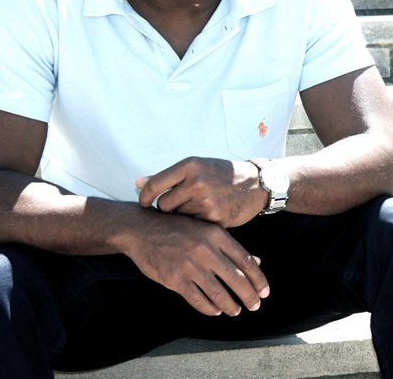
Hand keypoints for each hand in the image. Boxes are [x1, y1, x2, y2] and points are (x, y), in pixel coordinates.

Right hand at [119, 209, 269, 316]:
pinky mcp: (174, 279)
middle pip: (236, 279)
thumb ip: (230, 247)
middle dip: (249, 296)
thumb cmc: (178, 229)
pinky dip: (210, 308)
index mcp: (216, 235)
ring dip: (230, 305)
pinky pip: (197, 299)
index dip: (258, 279)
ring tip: (236, 310)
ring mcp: (189, 265)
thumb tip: (257, 262)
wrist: (142, 229)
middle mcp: (205, 249)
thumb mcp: (206, 230)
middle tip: (255, 306)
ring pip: (218, 293)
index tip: (265, 292)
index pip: (245, 261)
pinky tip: (216, 311)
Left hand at [136, 156, 267, 226]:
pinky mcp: (215, 219)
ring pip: (178, 217)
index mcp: (190, 166)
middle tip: (178, 205)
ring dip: (182, 216)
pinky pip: (194, 226)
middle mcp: (197, 182)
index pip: (154, 185)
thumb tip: (137, 183)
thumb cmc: (221, 173)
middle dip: (167, 208)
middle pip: (164, 205)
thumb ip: (167, 176)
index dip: (144, 197)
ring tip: (197, 207)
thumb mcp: (196, 167)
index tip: (144, 203)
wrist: (255, 184)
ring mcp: (207, 202)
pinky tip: (205, 214)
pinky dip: (195, 223)